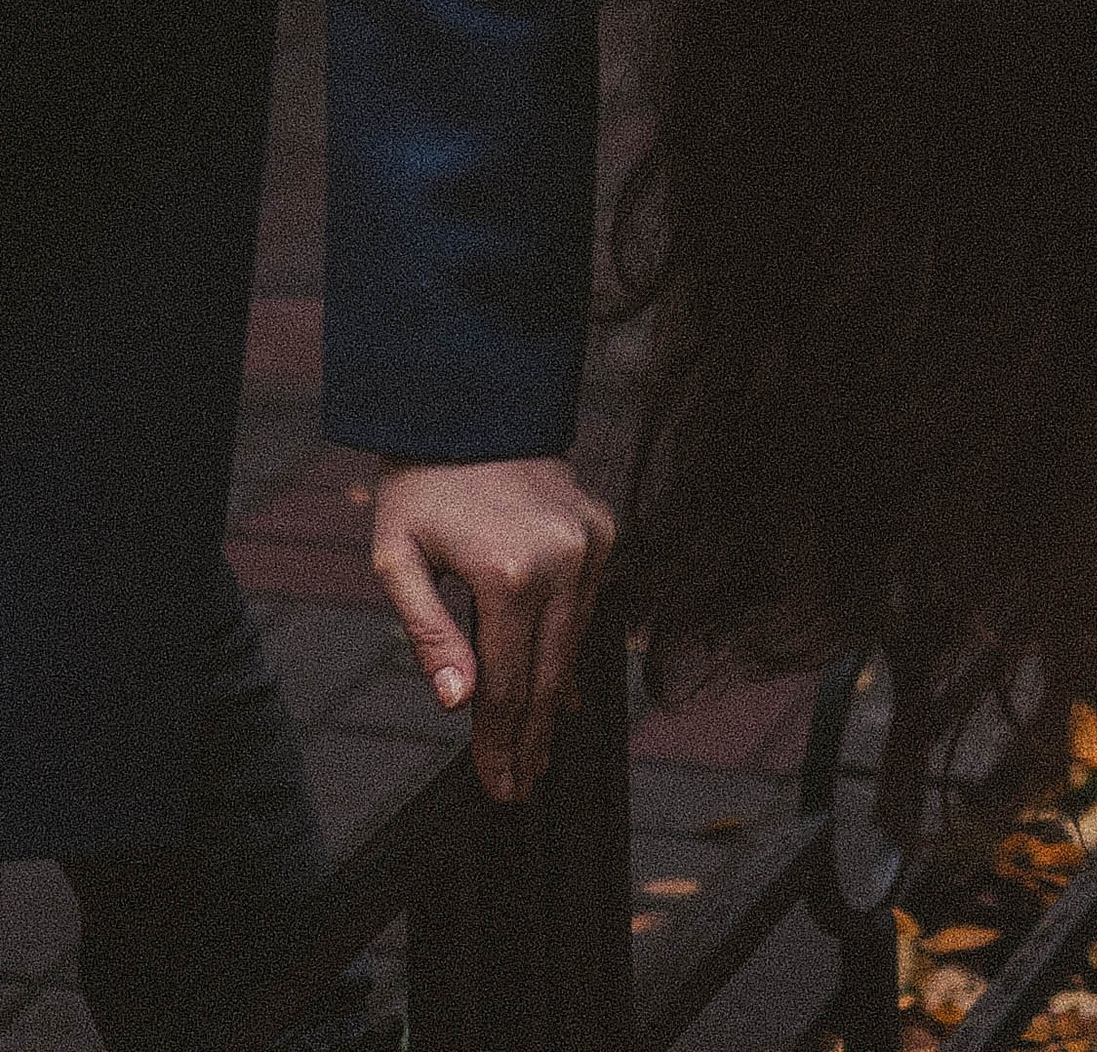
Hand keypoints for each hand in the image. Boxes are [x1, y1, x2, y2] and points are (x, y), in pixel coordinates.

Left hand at [370, 455, 617, 802]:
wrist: (470, 404)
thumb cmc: (421, 487)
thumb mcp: (398, 561)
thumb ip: (429, 636)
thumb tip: (459, 704)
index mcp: (509, 573)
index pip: (507, 684)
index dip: (499, 742)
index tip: (497, 789)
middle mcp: (563, 561)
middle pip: (549, 675)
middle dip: (532, 738)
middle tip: (521, 788)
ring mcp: (590, 543)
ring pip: (575, 643)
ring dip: (555, 699)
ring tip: (538, 751)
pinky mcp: (602, 528)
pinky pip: (589, 605)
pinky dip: (571, 648)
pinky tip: (560, 688)